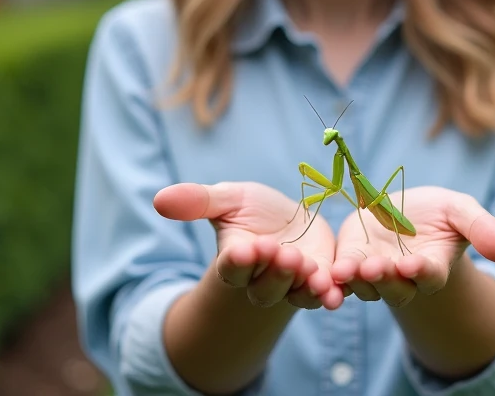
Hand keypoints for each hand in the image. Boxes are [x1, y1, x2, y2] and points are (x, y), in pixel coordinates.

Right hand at [154, 181, 343, 310]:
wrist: (291, 222)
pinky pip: (322, 295)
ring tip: (309, 270)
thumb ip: (198, 201)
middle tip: (283, 252)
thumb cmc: (253, 210)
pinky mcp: (319, 283)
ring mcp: (292, 284)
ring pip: (294, 293)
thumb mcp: (229, 198)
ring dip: (301, 284)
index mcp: (236, 258)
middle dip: (274, 271)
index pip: (232, 266)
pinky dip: (328, 295)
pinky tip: (335, 292)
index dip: (237, 261)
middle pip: (264, 286)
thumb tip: (159, 199)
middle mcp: (261, 279)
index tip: (242, 249)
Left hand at [330, 186, 494, 307]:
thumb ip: (483, 230)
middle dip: (386, 279)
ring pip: (365, 286)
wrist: (402, 209)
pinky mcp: (349, 262)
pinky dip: (333, 280)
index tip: (415, 265)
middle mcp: (403, 277)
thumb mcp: (462, 212)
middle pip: (395, 287)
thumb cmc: (438, 214)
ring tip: (347, 270)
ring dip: (357, 280)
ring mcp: (374, 273)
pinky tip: (326, 274)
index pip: (429, 275)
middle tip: (377, 268)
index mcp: (432, 266)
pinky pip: (340, 277)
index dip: (422, 272)